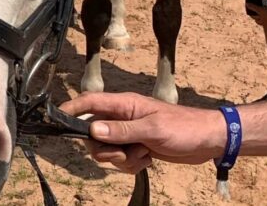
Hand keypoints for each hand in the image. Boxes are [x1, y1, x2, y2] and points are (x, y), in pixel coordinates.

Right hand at [59, 92, 224, 172]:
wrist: (209, 141)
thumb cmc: (184, 128)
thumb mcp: (152, 129)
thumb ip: (121, 130)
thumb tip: (92, 130)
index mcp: (124, 104)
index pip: (89, 102)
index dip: (71, 109)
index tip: (56, 119)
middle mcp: (122, 118)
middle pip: (93, 133)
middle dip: (105, 148)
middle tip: (122, 152)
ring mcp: (128, 133)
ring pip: (106, 150)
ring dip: (121, 158)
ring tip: (142, 154)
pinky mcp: (136, 147)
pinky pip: (121, 160)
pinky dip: (132, 164)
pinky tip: (148, 159)